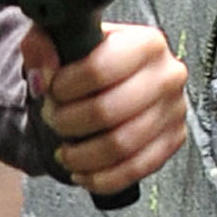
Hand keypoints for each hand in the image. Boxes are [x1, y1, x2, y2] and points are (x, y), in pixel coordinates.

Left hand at [22, 16, 187, 194]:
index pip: (99, 70)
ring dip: (81, 155)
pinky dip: (102, 178)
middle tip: (53, 120)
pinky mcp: (173, 140)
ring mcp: (174, 111)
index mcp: (146, 42)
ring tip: (65, 150)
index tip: (50, 90)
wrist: (115, 78)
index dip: (63, 88)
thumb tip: (43, 76)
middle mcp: (168, 75)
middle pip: (108, 111)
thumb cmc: (92, 60)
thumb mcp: (61, 39)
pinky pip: (136, 170)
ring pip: (121, 146)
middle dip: (68, 122)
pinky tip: (82, 171)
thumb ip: (41, 46)